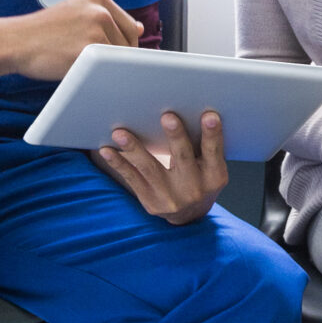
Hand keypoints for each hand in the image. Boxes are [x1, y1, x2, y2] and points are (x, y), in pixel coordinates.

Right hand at [6, 0, 141, 81]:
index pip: (131, 27)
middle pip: (129, 44)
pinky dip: (96, 74)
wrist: (13, 41)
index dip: (123, 46)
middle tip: (90, 61)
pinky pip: (106, 69)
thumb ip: (106, 17)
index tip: (108, 55)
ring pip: (118, 58)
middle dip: (115, 57)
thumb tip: (140, 28)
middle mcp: (100, 9)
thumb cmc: (43, 32)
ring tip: (78, 62)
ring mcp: (95, 29)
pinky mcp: (88, 50)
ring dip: (104, 67)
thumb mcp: (75, 12)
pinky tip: (78, 70)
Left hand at [98, 110, 228, 224]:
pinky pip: (132, 179)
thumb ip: (203, 145)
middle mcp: (194, 188)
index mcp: (214, 176)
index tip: (210, 115)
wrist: (190, 214)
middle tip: (168, 116)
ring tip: (120, 133)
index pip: (214, 151)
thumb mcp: (211, 166)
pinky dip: (119, 163)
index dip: (212, 134)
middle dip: (176, 136)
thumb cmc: (201, 178)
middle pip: (183, 157)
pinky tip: (107, 150)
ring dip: (134, 149)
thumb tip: (187, 108)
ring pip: (150, 168)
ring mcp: (171, 198)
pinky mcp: (151, 202)